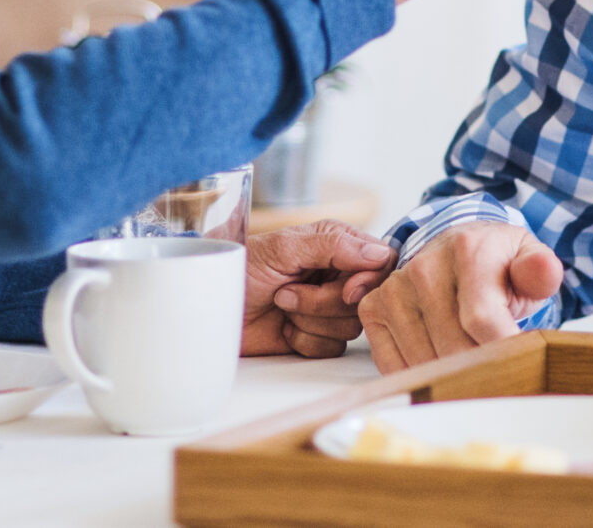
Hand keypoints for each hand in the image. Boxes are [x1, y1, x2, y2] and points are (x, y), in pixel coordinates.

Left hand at [241, 221, 396, 358]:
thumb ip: (332, 246)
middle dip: (324, 303)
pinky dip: (304, 341)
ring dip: (310, 320)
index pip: (381, 261)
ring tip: (281, 304)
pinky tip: (284, 329)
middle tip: (287, 294)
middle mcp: (337, 274)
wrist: (212, 305)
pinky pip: (332, 348)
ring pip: (351, 327)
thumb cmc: (241, 266)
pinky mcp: (318, 336)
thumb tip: (378, 253)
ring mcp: (328, 307)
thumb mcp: (283, 248)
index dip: (369, 280)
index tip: (347, 291)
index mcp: (336, 243)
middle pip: (367, 300)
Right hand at [358, 222, 563, 372]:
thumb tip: (544, 271)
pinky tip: (439, 362)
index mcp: (467, 250)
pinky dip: (419, 375)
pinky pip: (394, 364)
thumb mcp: (526, 259)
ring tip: (471, 363)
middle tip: (499, 371)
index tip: (520, 363)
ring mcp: (394, 289)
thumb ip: (539, 271)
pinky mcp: (374, 309)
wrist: (457, 249)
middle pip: (454, 348)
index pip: (482, 320)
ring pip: (424, 361)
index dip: (504, 352)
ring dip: (452, 375)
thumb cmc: (496, 264)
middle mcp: (423, 266)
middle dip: (482, 369)